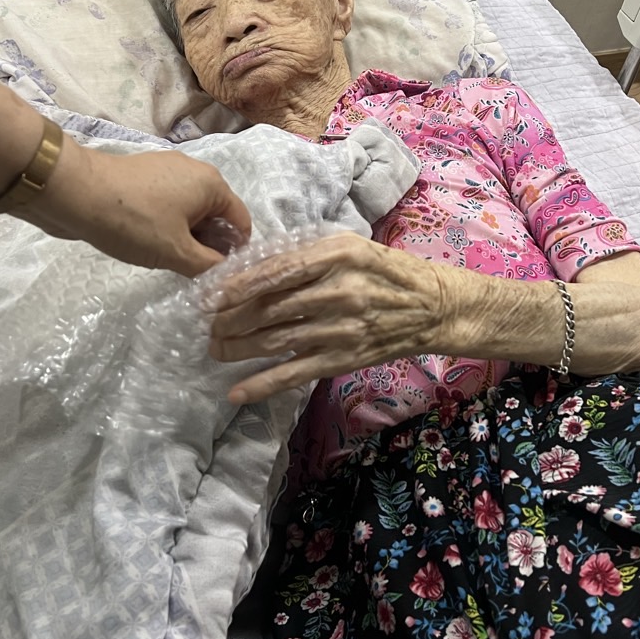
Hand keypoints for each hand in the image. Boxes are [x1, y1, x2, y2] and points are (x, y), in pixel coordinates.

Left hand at [31, 144, 251, 276]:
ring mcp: (166, 169)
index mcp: (212, 183)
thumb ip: (209, 267)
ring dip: (186, 237)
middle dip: (209, 245)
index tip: (221, 278)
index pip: (241, 221)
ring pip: (190, 211)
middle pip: (216, 215)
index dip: (236, 252)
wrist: (74, 192)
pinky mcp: (143, 176)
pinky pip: (167, 204)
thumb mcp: (177, 252)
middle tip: (194, 275)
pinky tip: (149, 243)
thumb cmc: (134, 221)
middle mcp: (195, 171)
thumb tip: (226, 277)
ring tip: (170, 262)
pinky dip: (167, 224)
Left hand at [207, 233, 444, 402]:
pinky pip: (294, 373)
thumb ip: (308, 255)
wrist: (433, 307)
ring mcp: (339, 329)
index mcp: (337, 256)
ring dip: (236, 347)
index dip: (237, 284)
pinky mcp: (342, 359)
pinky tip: (235, 392)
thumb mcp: (352, 247)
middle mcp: (337, 291)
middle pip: (268, 307)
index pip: (275, 270)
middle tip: (206, 321)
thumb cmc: (387, 271)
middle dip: (229, 317)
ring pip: (274, 340)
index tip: (211, 292)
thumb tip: (255, 266)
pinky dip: (261, 384)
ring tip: (214, 347)